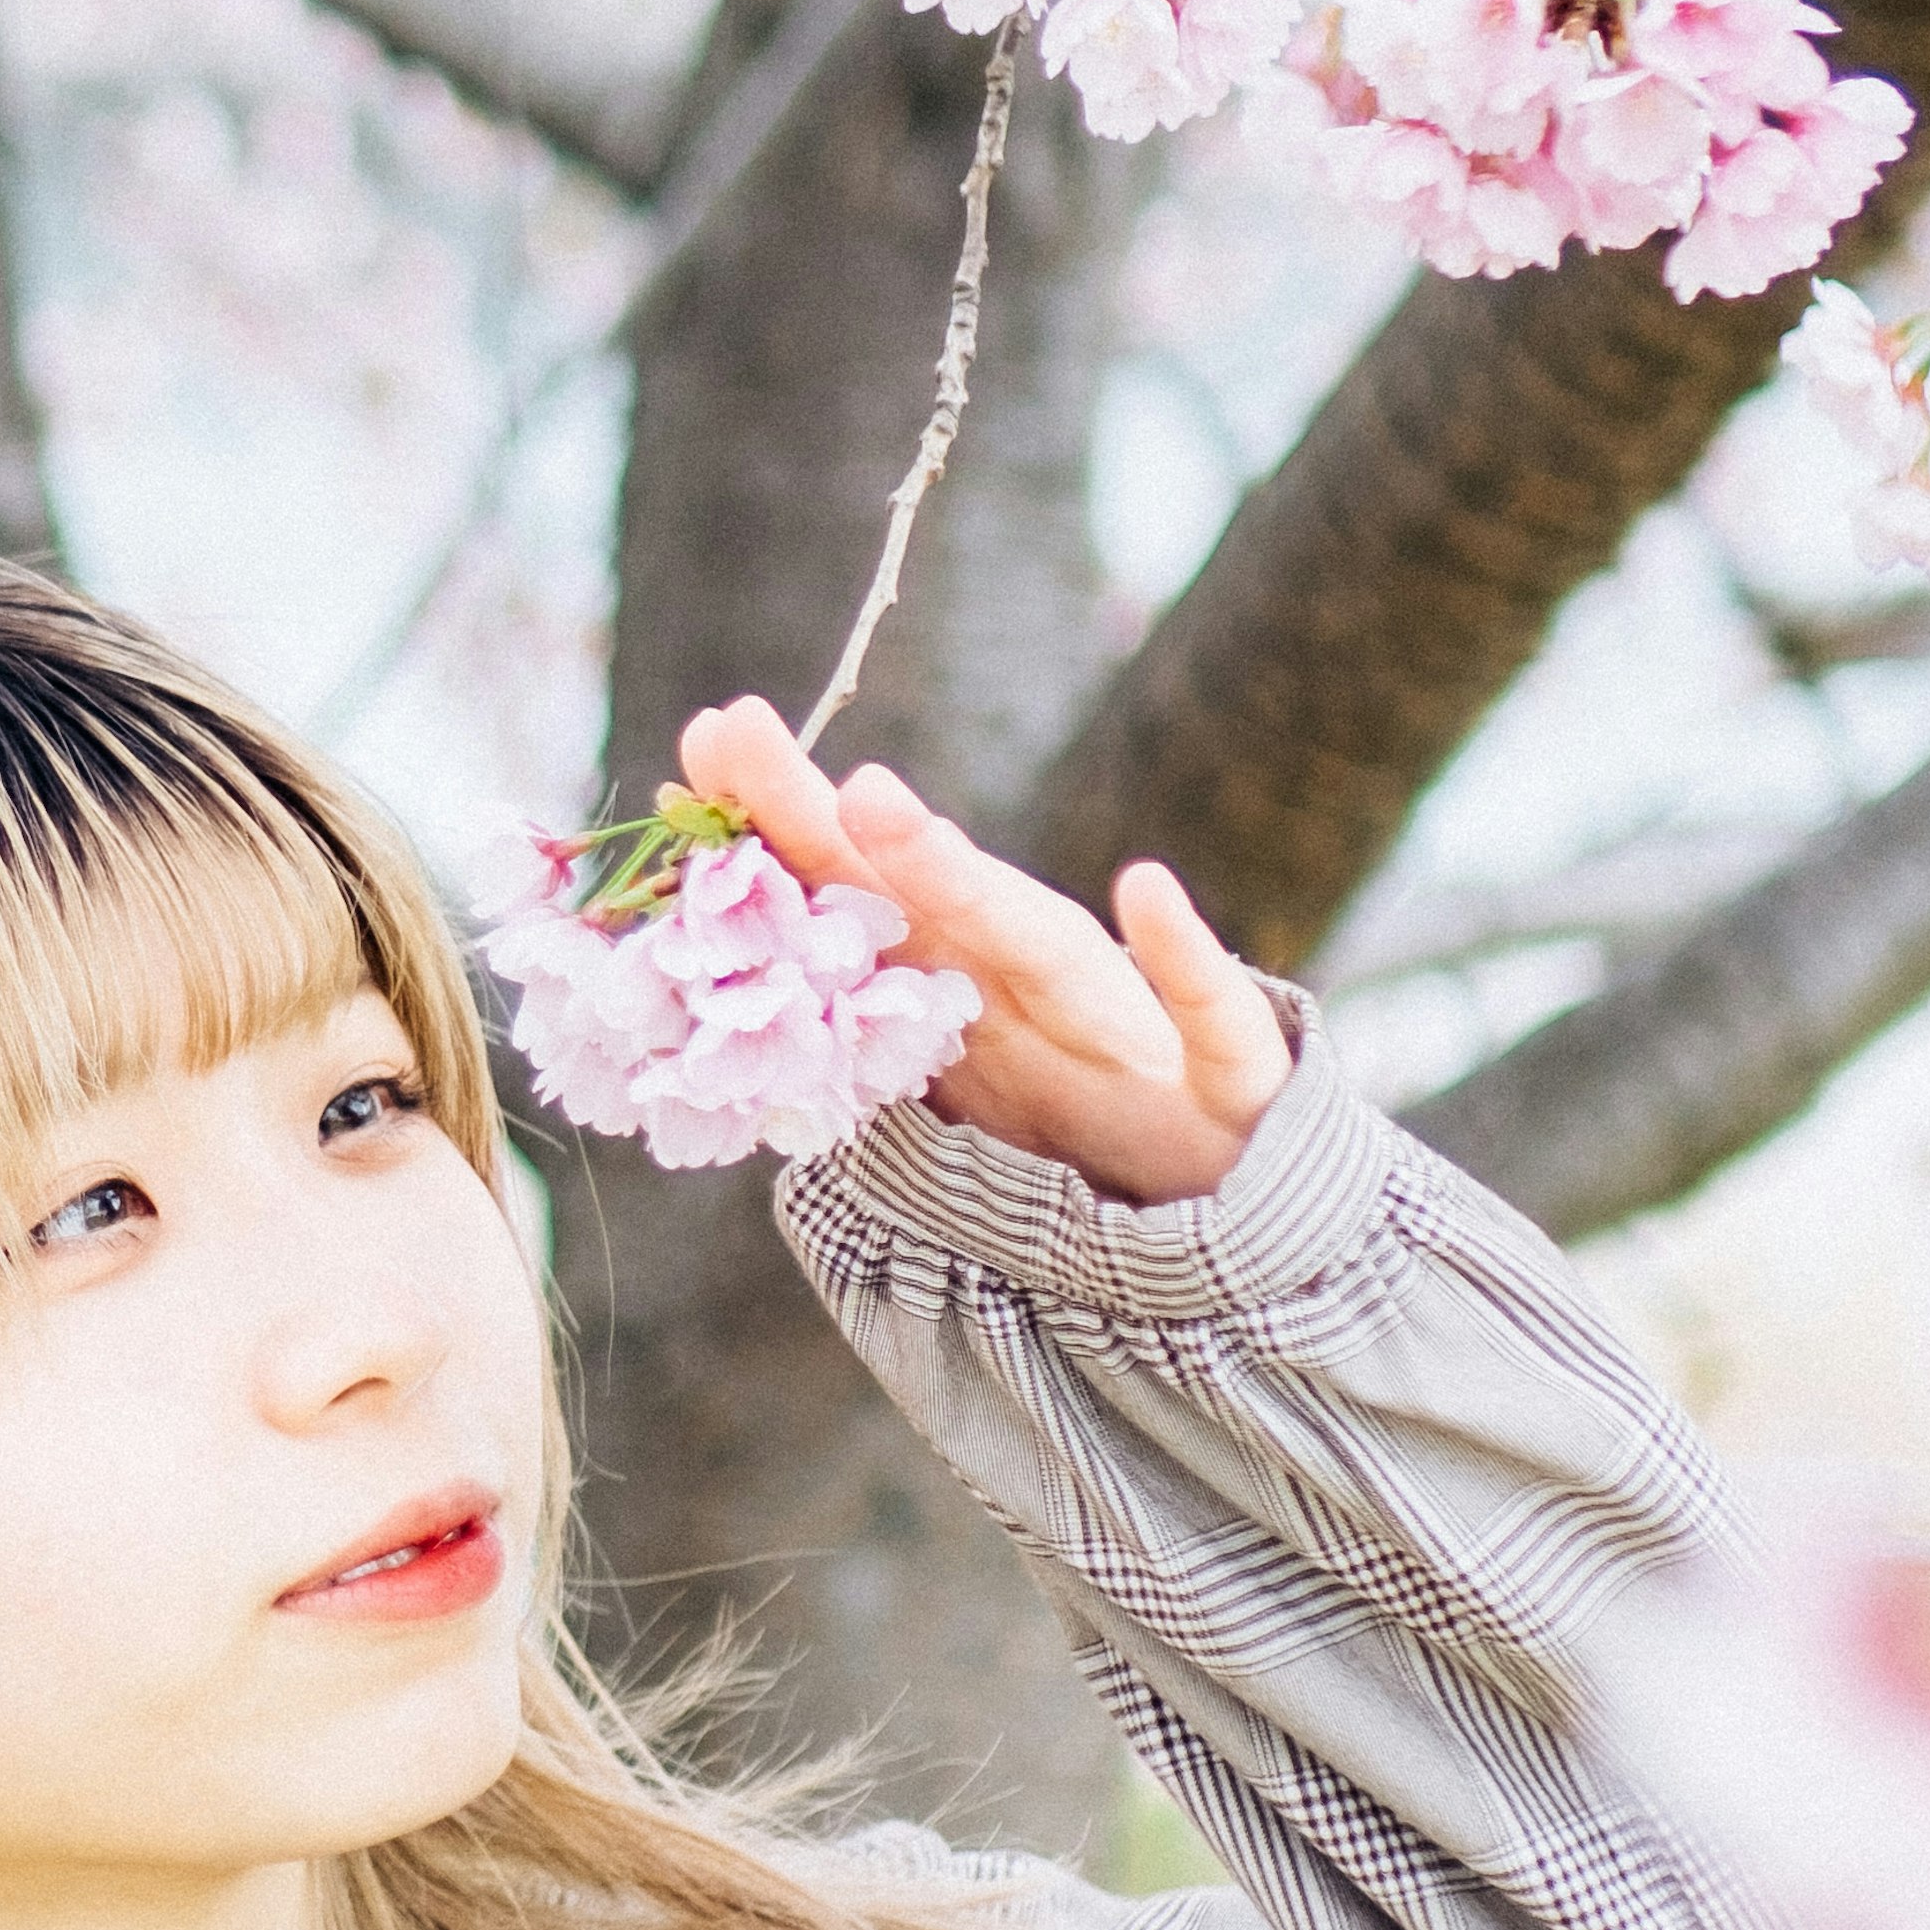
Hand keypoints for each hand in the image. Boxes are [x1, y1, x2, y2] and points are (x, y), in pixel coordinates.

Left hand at [678, 698, 1291, 1209]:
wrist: (1234, 1200)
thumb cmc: (1086, 1114)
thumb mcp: (962, 1078)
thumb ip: (862, 1013)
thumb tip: (715, 960)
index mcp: (963, 991)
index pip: (852, 904)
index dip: (770, 830)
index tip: (695, 737)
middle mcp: (1030, 987)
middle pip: (911, 901)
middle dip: (821, 822)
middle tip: (737, 729)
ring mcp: (1122, 1026)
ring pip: (1033, 948)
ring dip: (958, 880)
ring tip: (876, 804)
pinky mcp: (1221, 1076)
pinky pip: (1204, 1017)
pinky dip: (1182, 959)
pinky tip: (1145, 889)